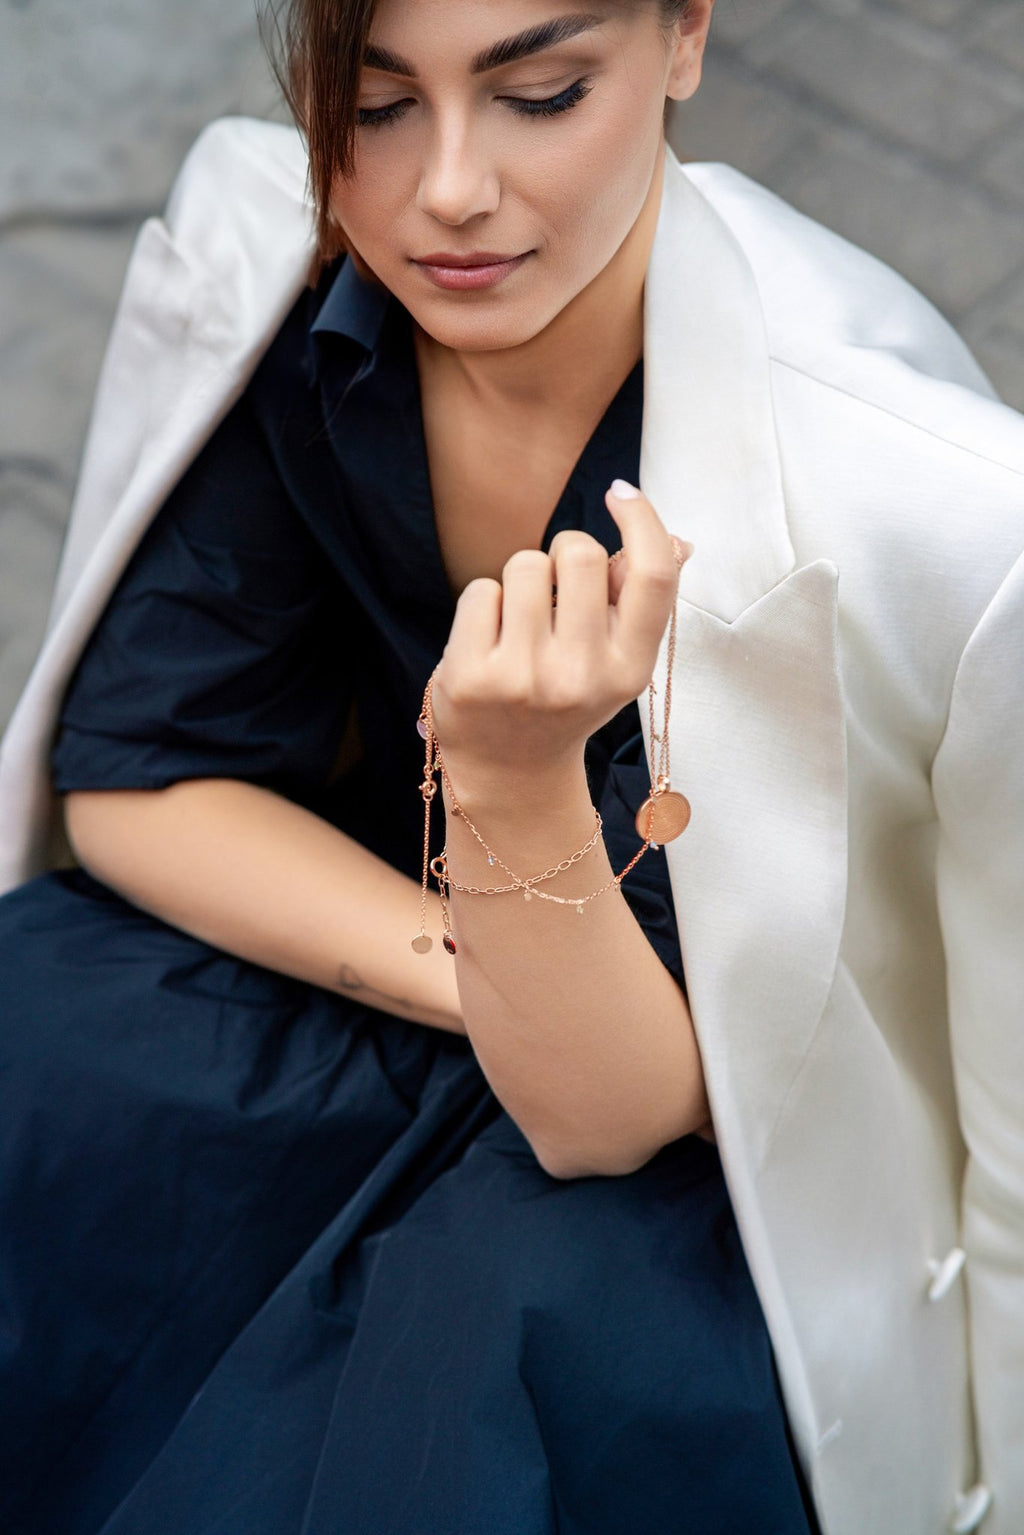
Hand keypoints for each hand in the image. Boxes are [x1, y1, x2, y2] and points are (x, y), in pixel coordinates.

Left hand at [430, 480, 691, 791]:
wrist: (510, 770)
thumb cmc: (567, 697)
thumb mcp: (616, 660)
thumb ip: (641, 601)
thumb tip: (679, 541)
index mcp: (629, 669)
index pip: (652, 576)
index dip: (642, 520)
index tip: (620, 494)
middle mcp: (581, 676)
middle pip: (578, 552)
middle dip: (563, 555)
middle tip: (556, 594)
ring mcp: (523, 678)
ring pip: (524, 564)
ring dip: (520, 581)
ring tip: (520, 624)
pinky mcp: (471, 676)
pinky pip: (480, 591)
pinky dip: (483, 606)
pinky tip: (489, 642)